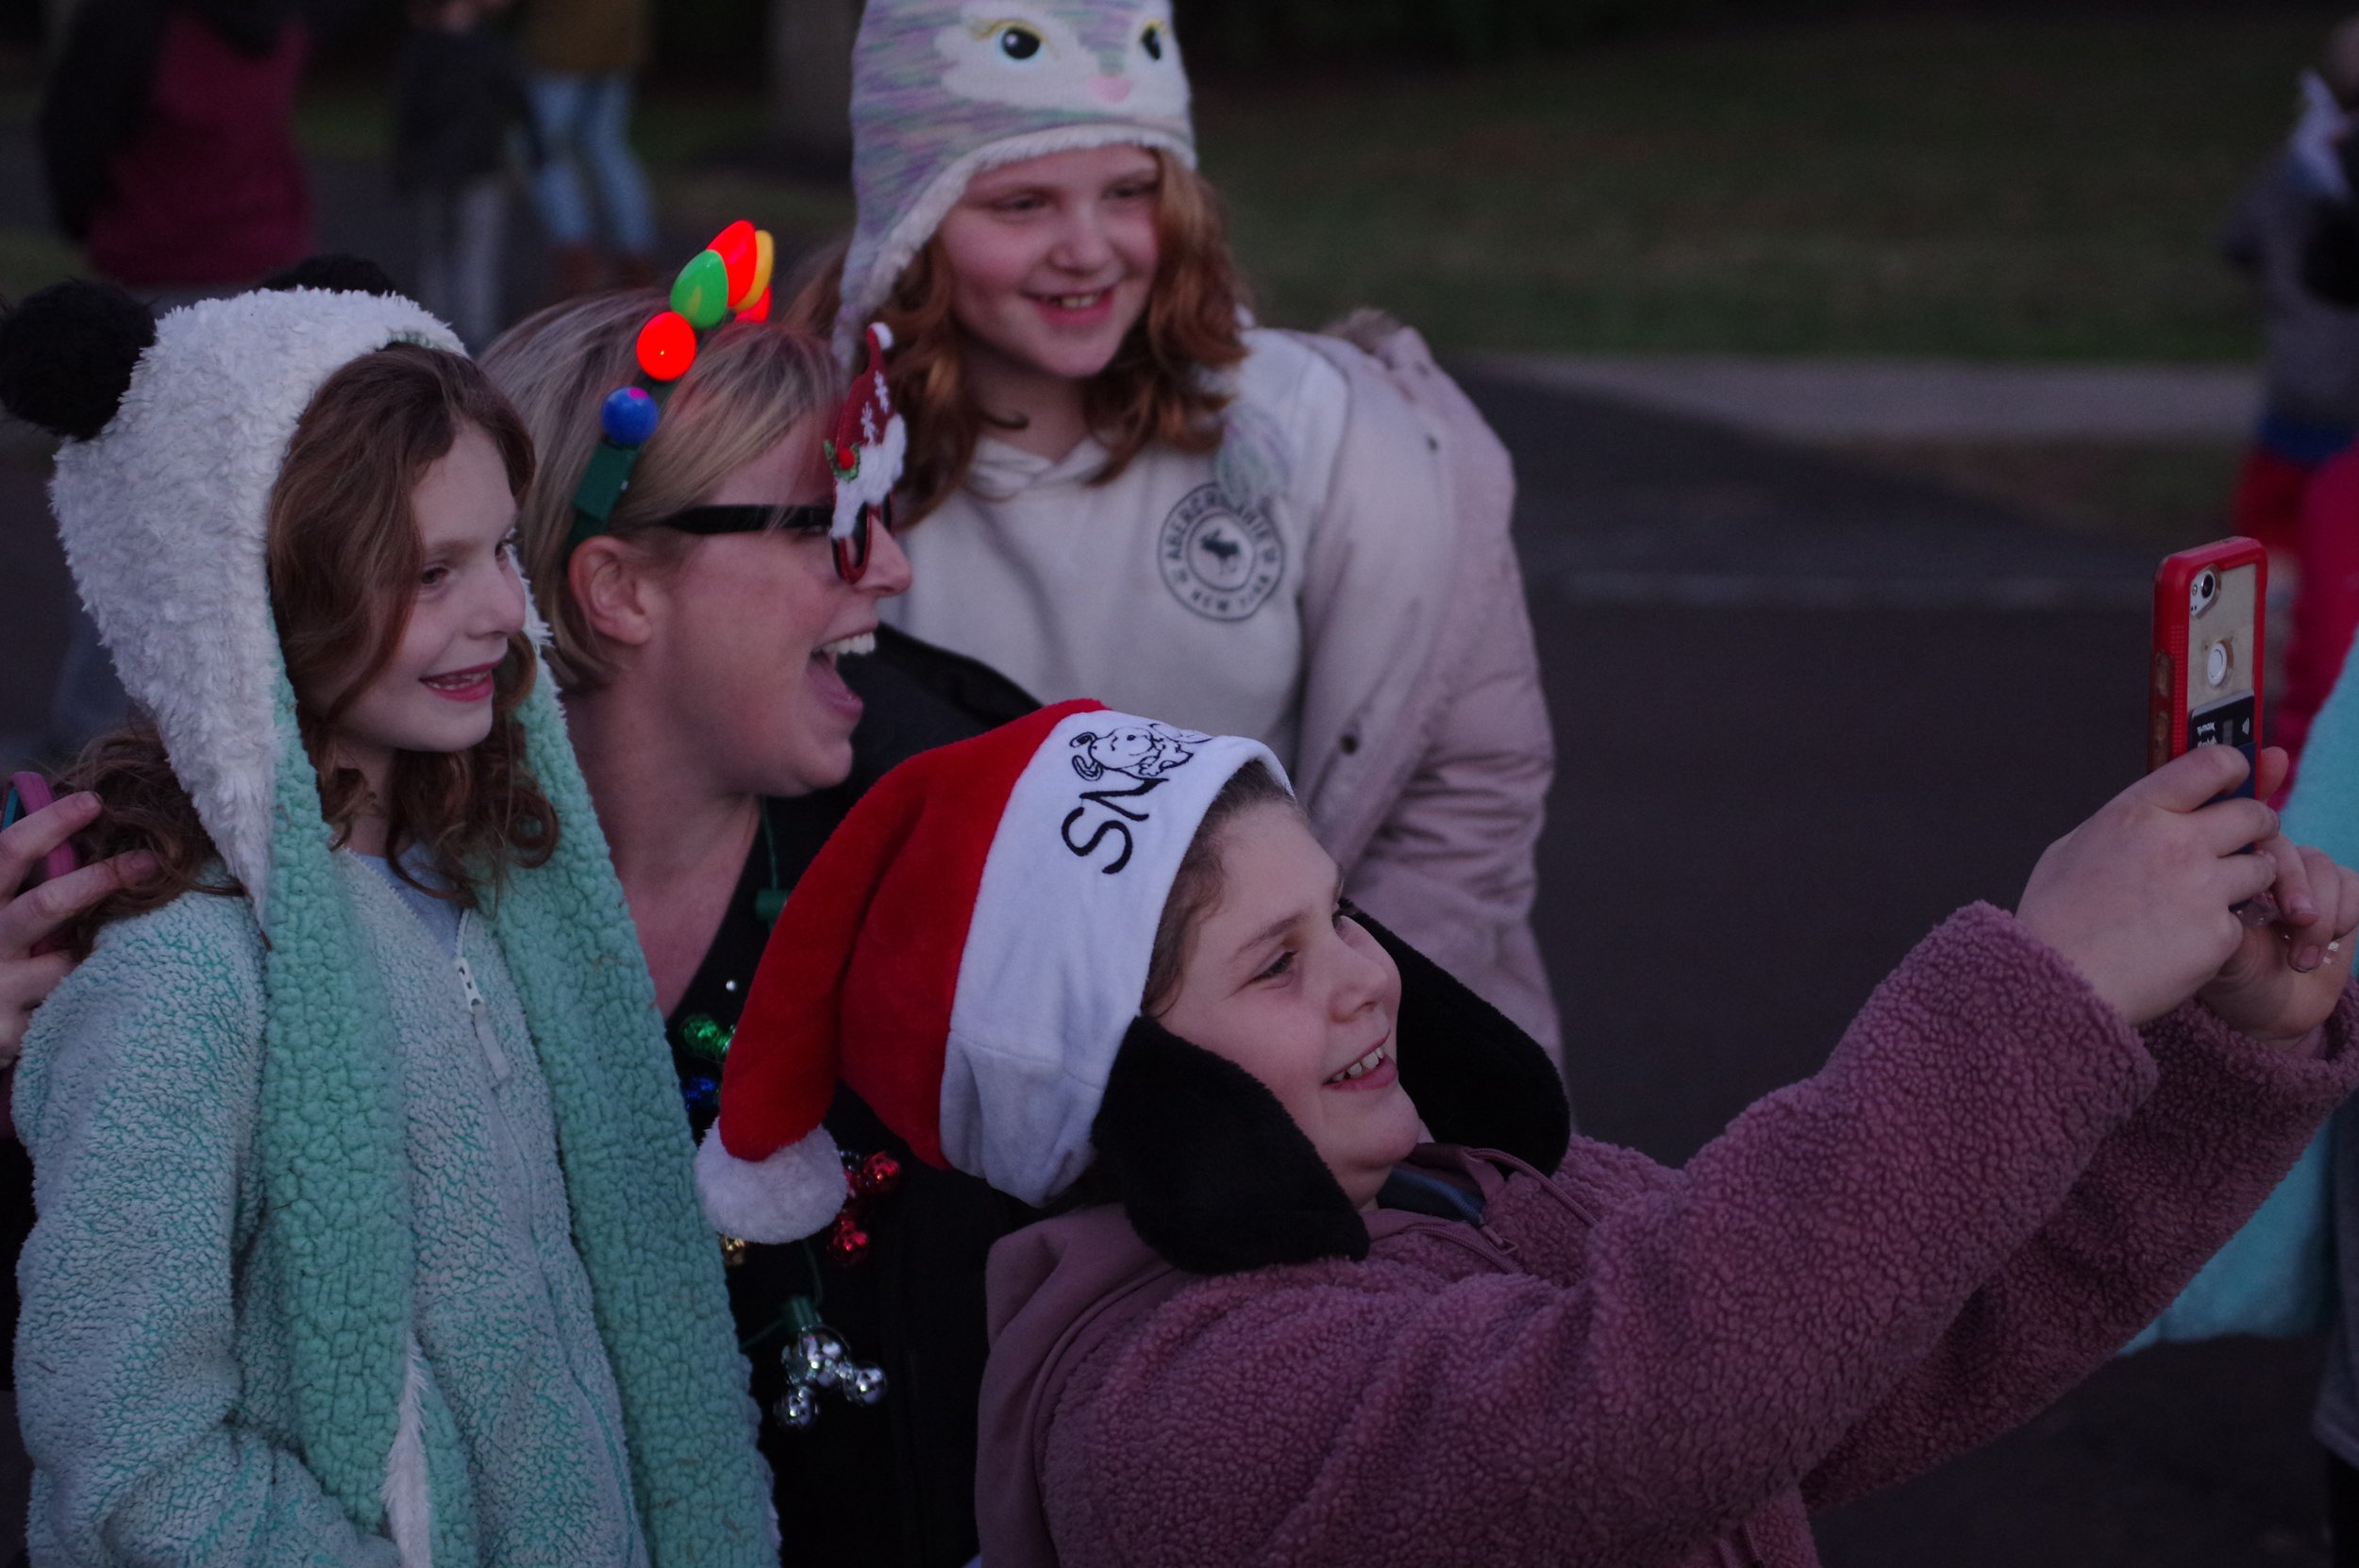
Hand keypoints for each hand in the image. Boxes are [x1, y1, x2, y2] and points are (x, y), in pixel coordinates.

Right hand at [0, 792, 154, 1064]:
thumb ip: (19, 879)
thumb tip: (69, 816)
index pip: (7, 852)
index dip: (49, 824)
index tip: (93, 802)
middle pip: (46, 906)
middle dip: (101, 880)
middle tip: (150, 860)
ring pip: (69, 963)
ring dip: (109, 950)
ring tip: (152, 939)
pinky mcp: (15, 1034)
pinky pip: (77, 1007)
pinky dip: (105, 996)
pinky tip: (135, 990)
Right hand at [2016, 746, 2283, 1025]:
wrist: (2056, 982)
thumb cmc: (2054, 918)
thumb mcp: (2072, 848)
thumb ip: (2121, 824)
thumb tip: (2151, 811)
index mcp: (2138, 813)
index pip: (2213, 763)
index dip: (2236, 767)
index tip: (2238, 778)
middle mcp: (2179, 843)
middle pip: (2256, 814)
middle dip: (2256, 827)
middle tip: (2243, 842)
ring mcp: (2204, 889)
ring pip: (2264, 868)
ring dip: (2247, 879)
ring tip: (2209, 898)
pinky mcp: (2219, 934)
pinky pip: (2242, 921)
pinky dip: (2222, 930)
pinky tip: (2186, 940)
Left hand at [2198, 823, 2358, 1048]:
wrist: (2274, 1012)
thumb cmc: (2238, 981)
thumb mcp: (2223, 956)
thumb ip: (2226, 923)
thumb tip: (2234, 893)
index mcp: (2225, 876)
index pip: (2241, 843)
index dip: (2258, 862)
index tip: (2261, 898)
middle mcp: (2263, 870)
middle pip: (2287, 849)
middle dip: (2297, 886)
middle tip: (2299, 921)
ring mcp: (2303, 881)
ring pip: (2322, 867)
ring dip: (2322, 914)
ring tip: (2302, 959)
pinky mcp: (2339, 897)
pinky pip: (2353, 885)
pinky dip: (2346, 913)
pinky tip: (2329, 942)